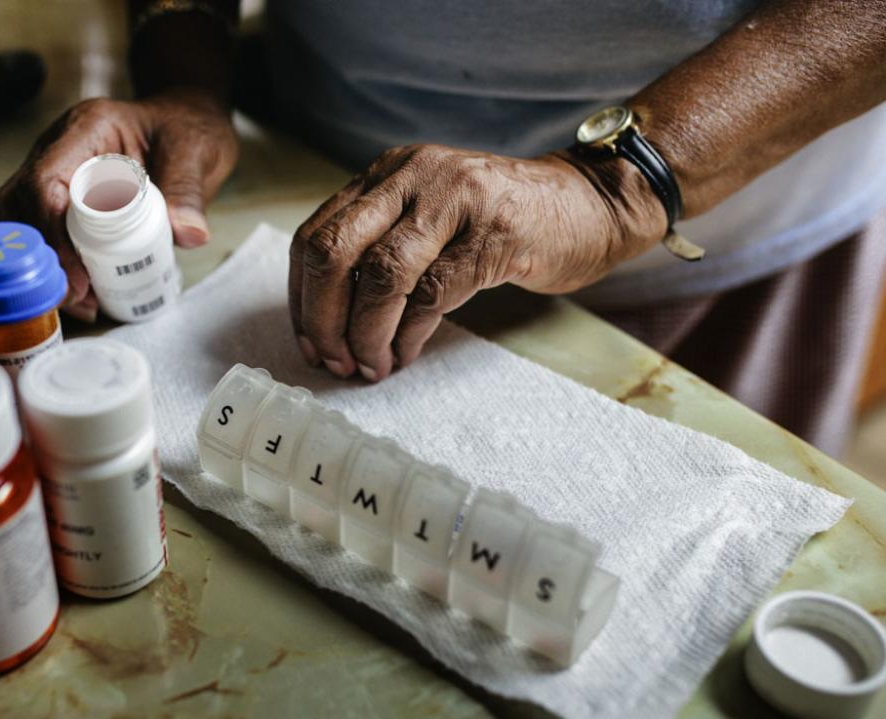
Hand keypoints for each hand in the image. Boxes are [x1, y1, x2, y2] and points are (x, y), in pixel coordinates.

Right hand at [0, 88, 238, 320]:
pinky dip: (52, 266)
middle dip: (40, 257)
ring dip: (41, 265)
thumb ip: (189, 191)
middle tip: (76, 297)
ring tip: (82, 300)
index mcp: (87, 129)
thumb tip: (188, 234)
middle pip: (17, 204)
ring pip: (17, 222)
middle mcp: (58, 148)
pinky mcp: (59, 198)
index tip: (78, 277)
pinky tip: (82, 292)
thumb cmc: (186, 130)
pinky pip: (38, 233)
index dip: (53, 232)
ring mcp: (54, 173)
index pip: (46, 180)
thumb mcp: (196, 152)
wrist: (186, 124)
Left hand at [288, 144, 663, 379]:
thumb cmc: (502, 221)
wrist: (591, 203)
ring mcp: (453, 201)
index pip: (316, 236)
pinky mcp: (493, 235)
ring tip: (371, 367)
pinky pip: (431, 295)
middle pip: (334, 252)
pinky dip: (408, 335)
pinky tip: (405, 355)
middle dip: (322, 319)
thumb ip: (381, 247)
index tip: (311, 343)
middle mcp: (411, 177)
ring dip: (366, 336)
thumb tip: (328, 323)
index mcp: (386, 174)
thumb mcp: (429, 217)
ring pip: (380, 277)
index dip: (303, 299)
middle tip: (333, 362)